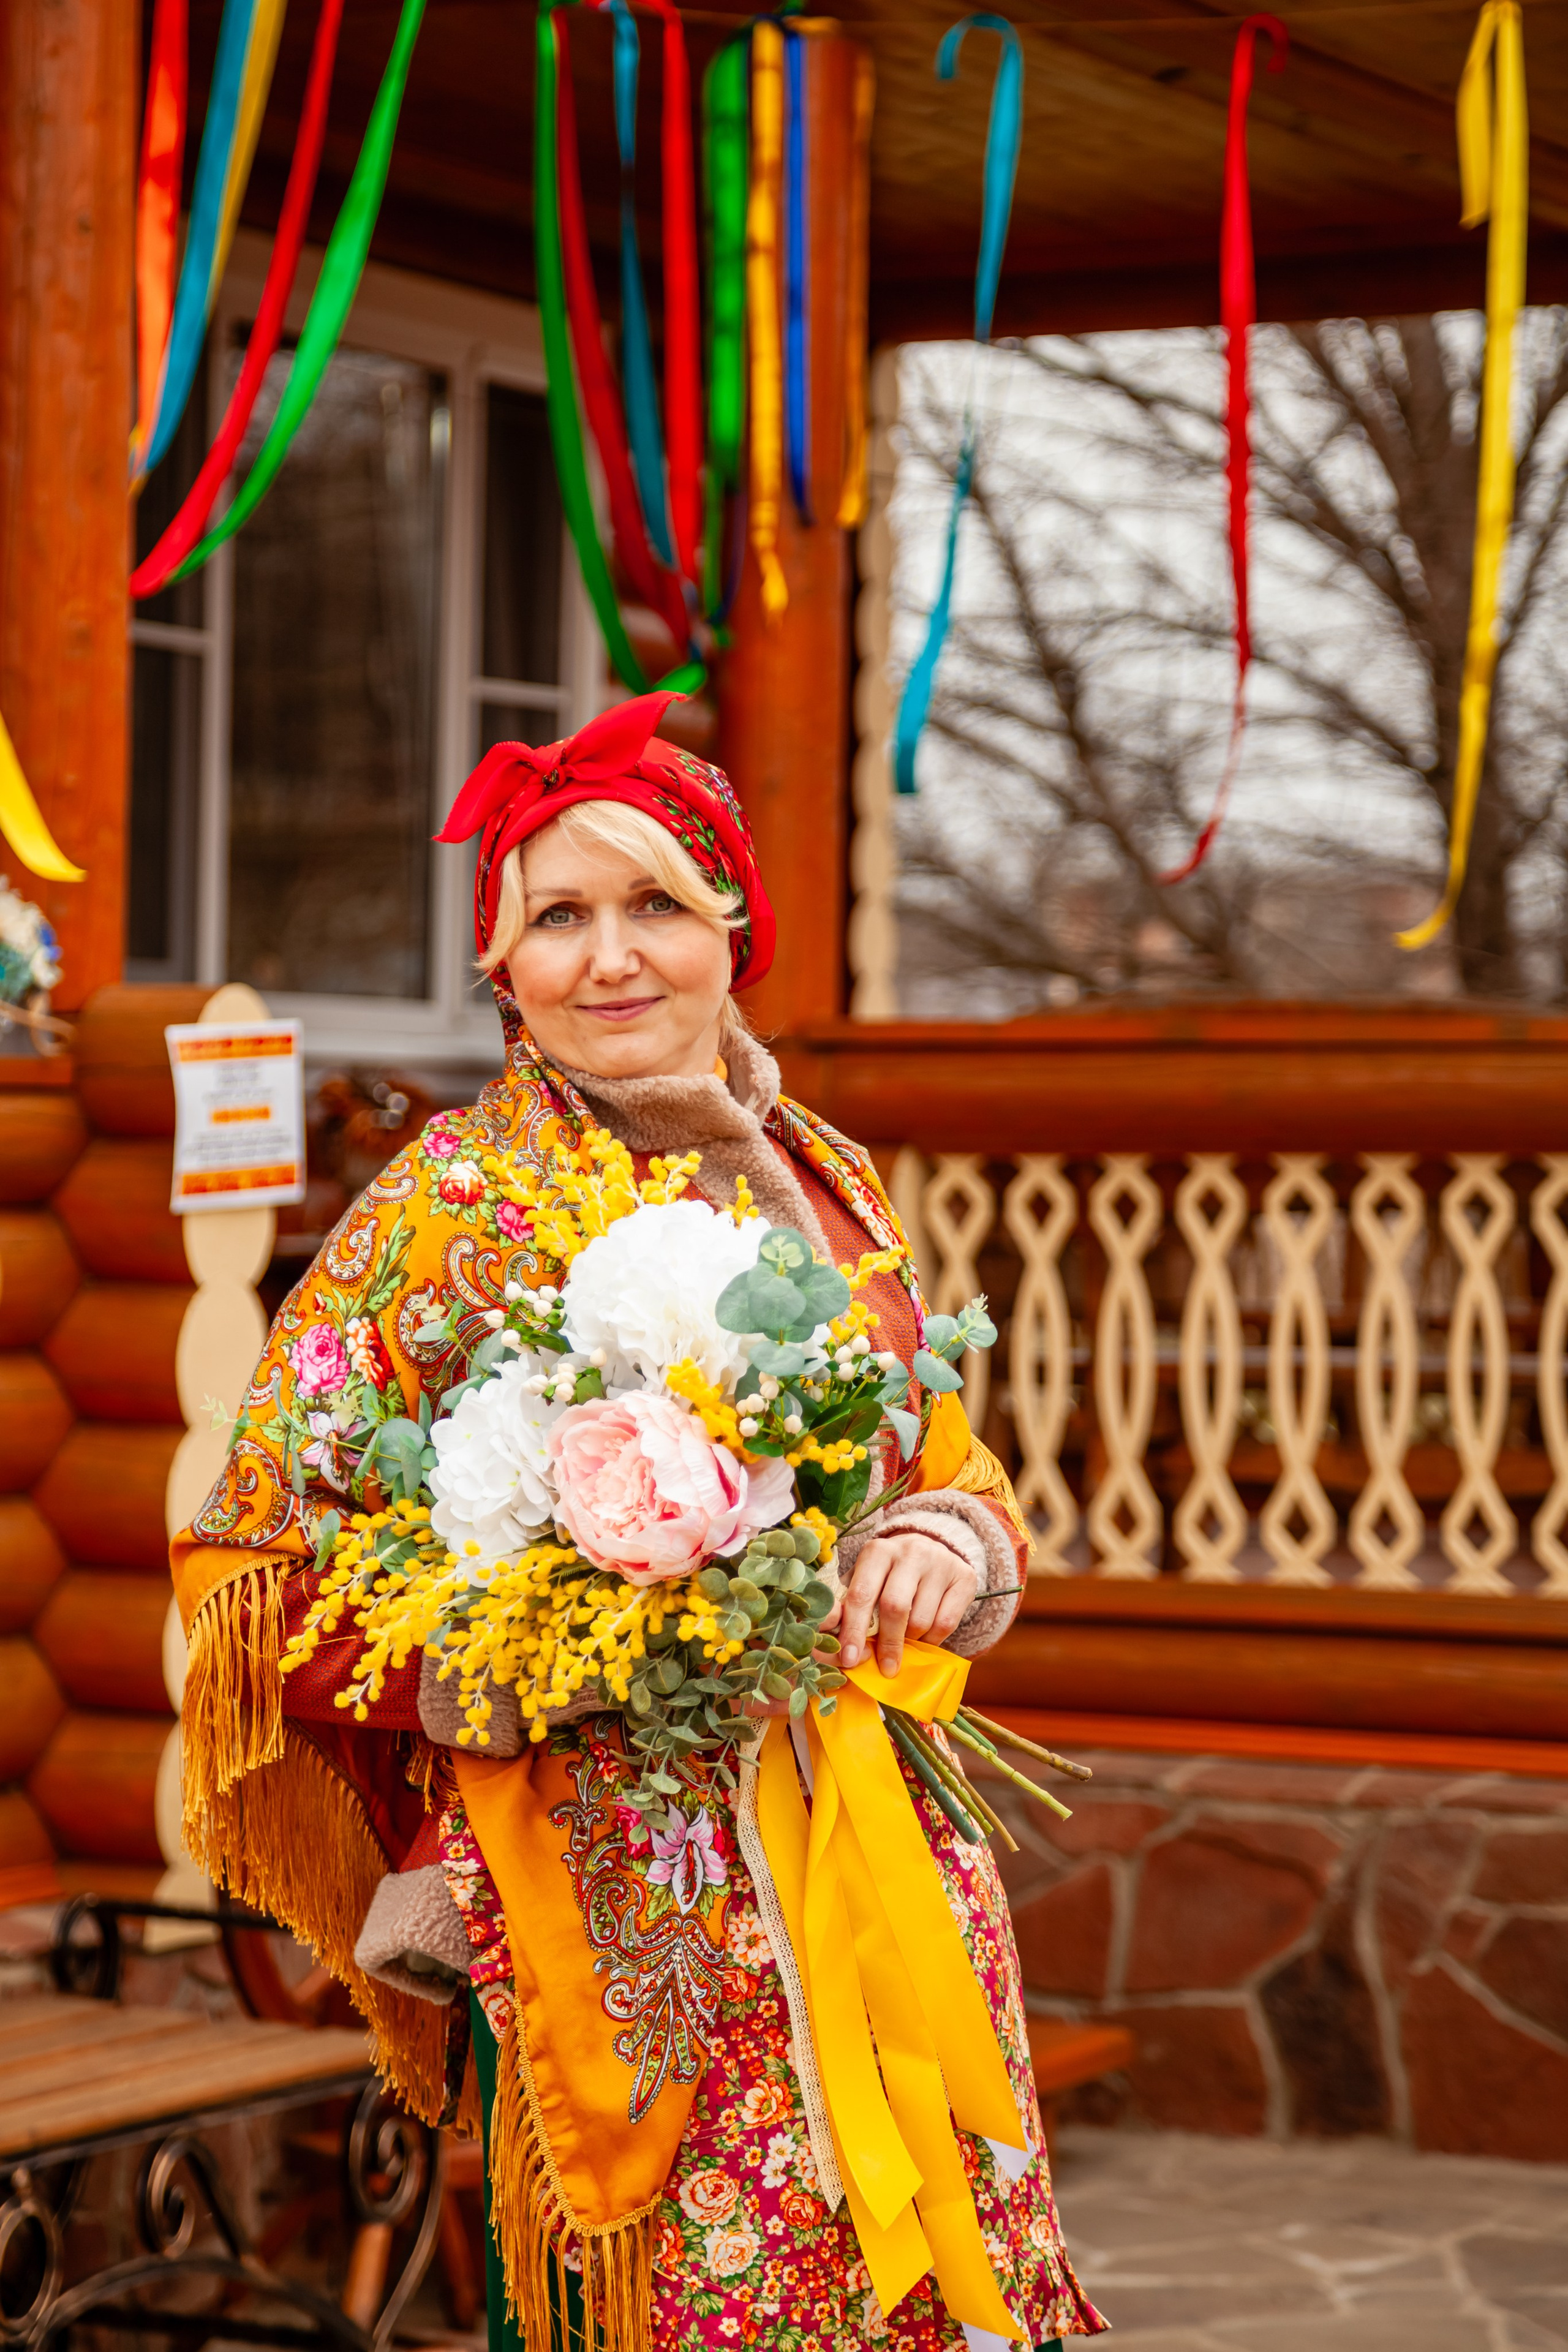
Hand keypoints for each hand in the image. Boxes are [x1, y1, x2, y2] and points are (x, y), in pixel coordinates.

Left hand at [824, 1532, 976, 1680]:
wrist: (932, 1549)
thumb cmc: (888, 1574)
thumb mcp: (865, 1579)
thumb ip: (846, 1606)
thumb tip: (828, 1640)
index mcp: (877, 1551)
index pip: (862, 1594)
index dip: (854, 1630)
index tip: (850, 1658)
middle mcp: (910, 1552)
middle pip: (894, 1607)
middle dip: (886, 1643)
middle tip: (885, 1667)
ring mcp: (940, 1563)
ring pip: (921, 1620)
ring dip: (911, 1641)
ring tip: (905, 1640)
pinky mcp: (964, 1578)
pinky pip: (946, 1623)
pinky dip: (933, 1640)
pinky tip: (925, 1636)